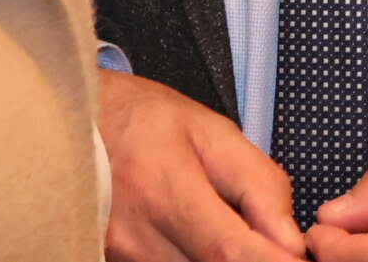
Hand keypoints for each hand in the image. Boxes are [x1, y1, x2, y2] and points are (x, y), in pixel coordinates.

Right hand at [99, 70, 305, 261]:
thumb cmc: (140, 120)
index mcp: (164, 189)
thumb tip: (291, 240)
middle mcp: (136, 236)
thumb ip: (259, 184)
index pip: (230, 251)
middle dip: (251, 261)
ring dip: (221, 258)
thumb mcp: (210, 131)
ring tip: (223, 222)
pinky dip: (195, 259)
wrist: (69, 124)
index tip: (298, 257)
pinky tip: (197, 238)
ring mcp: (119, 257)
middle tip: (266, 240)